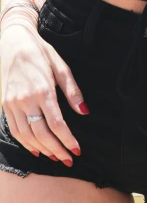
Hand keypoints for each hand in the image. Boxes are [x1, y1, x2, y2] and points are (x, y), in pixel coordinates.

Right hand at [0, 22, 87, 165]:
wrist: (14, 42)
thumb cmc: (41, 53)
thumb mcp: (61, 67)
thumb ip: (72, 91)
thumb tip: (84, 111)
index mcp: (43, 90)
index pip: (56, 124)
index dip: (67, 140)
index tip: (77, 150)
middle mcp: (26, 100)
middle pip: (42, 134)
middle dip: (56, 149)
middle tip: (68, 159)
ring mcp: (13, 104)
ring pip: (27, 136)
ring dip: (42, 149)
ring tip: (55, 156)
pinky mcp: (5, 105)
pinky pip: (15, 130)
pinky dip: (26, 143)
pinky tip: (36, 149)